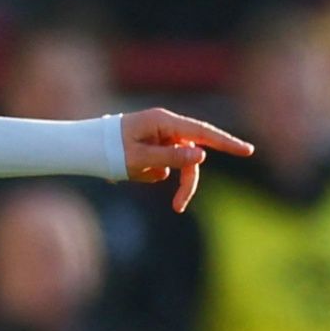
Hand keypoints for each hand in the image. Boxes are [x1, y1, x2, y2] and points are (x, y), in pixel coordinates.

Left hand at [120, 108, 254, 212]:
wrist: (81, 148)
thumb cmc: (108, 150)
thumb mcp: (139, 159)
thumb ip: (171, 157)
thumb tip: (202, 155)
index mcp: (164, 122)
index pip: (203, 133)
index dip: (226, 143)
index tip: (248, 150)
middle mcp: (164, 127)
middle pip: (191, 154)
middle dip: (186, 181)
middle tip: (178, 207)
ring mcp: (158, 136)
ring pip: (176, 162)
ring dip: (164, 177)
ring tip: (134, 178)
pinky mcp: (150, 146)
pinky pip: (160, 164)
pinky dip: (148, 173)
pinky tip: (129, 171)